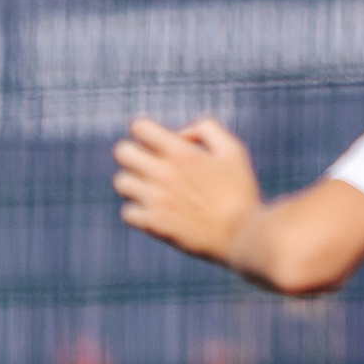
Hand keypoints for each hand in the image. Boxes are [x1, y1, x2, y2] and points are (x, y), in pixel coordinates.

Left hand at [113, 117, 264, 265]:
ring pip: (121, 182)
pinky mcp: (153, 224)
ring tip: (152, 191)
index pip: (140, 127)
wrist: (243, 236)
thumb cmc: (241, 193)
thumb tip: (180, 135)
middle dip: (134, 154)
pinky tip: (155, 212)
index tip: (157, 143)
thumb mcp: (233, 150)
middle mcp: (163, 173)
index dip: (146, 132)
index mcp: (181, 152)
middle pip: (122, 152)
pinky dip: (138, 211)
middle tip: (150, 166)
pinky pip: (127, 212)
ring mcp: (155, 200)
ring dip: (134, 183)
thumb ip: (206, 129)